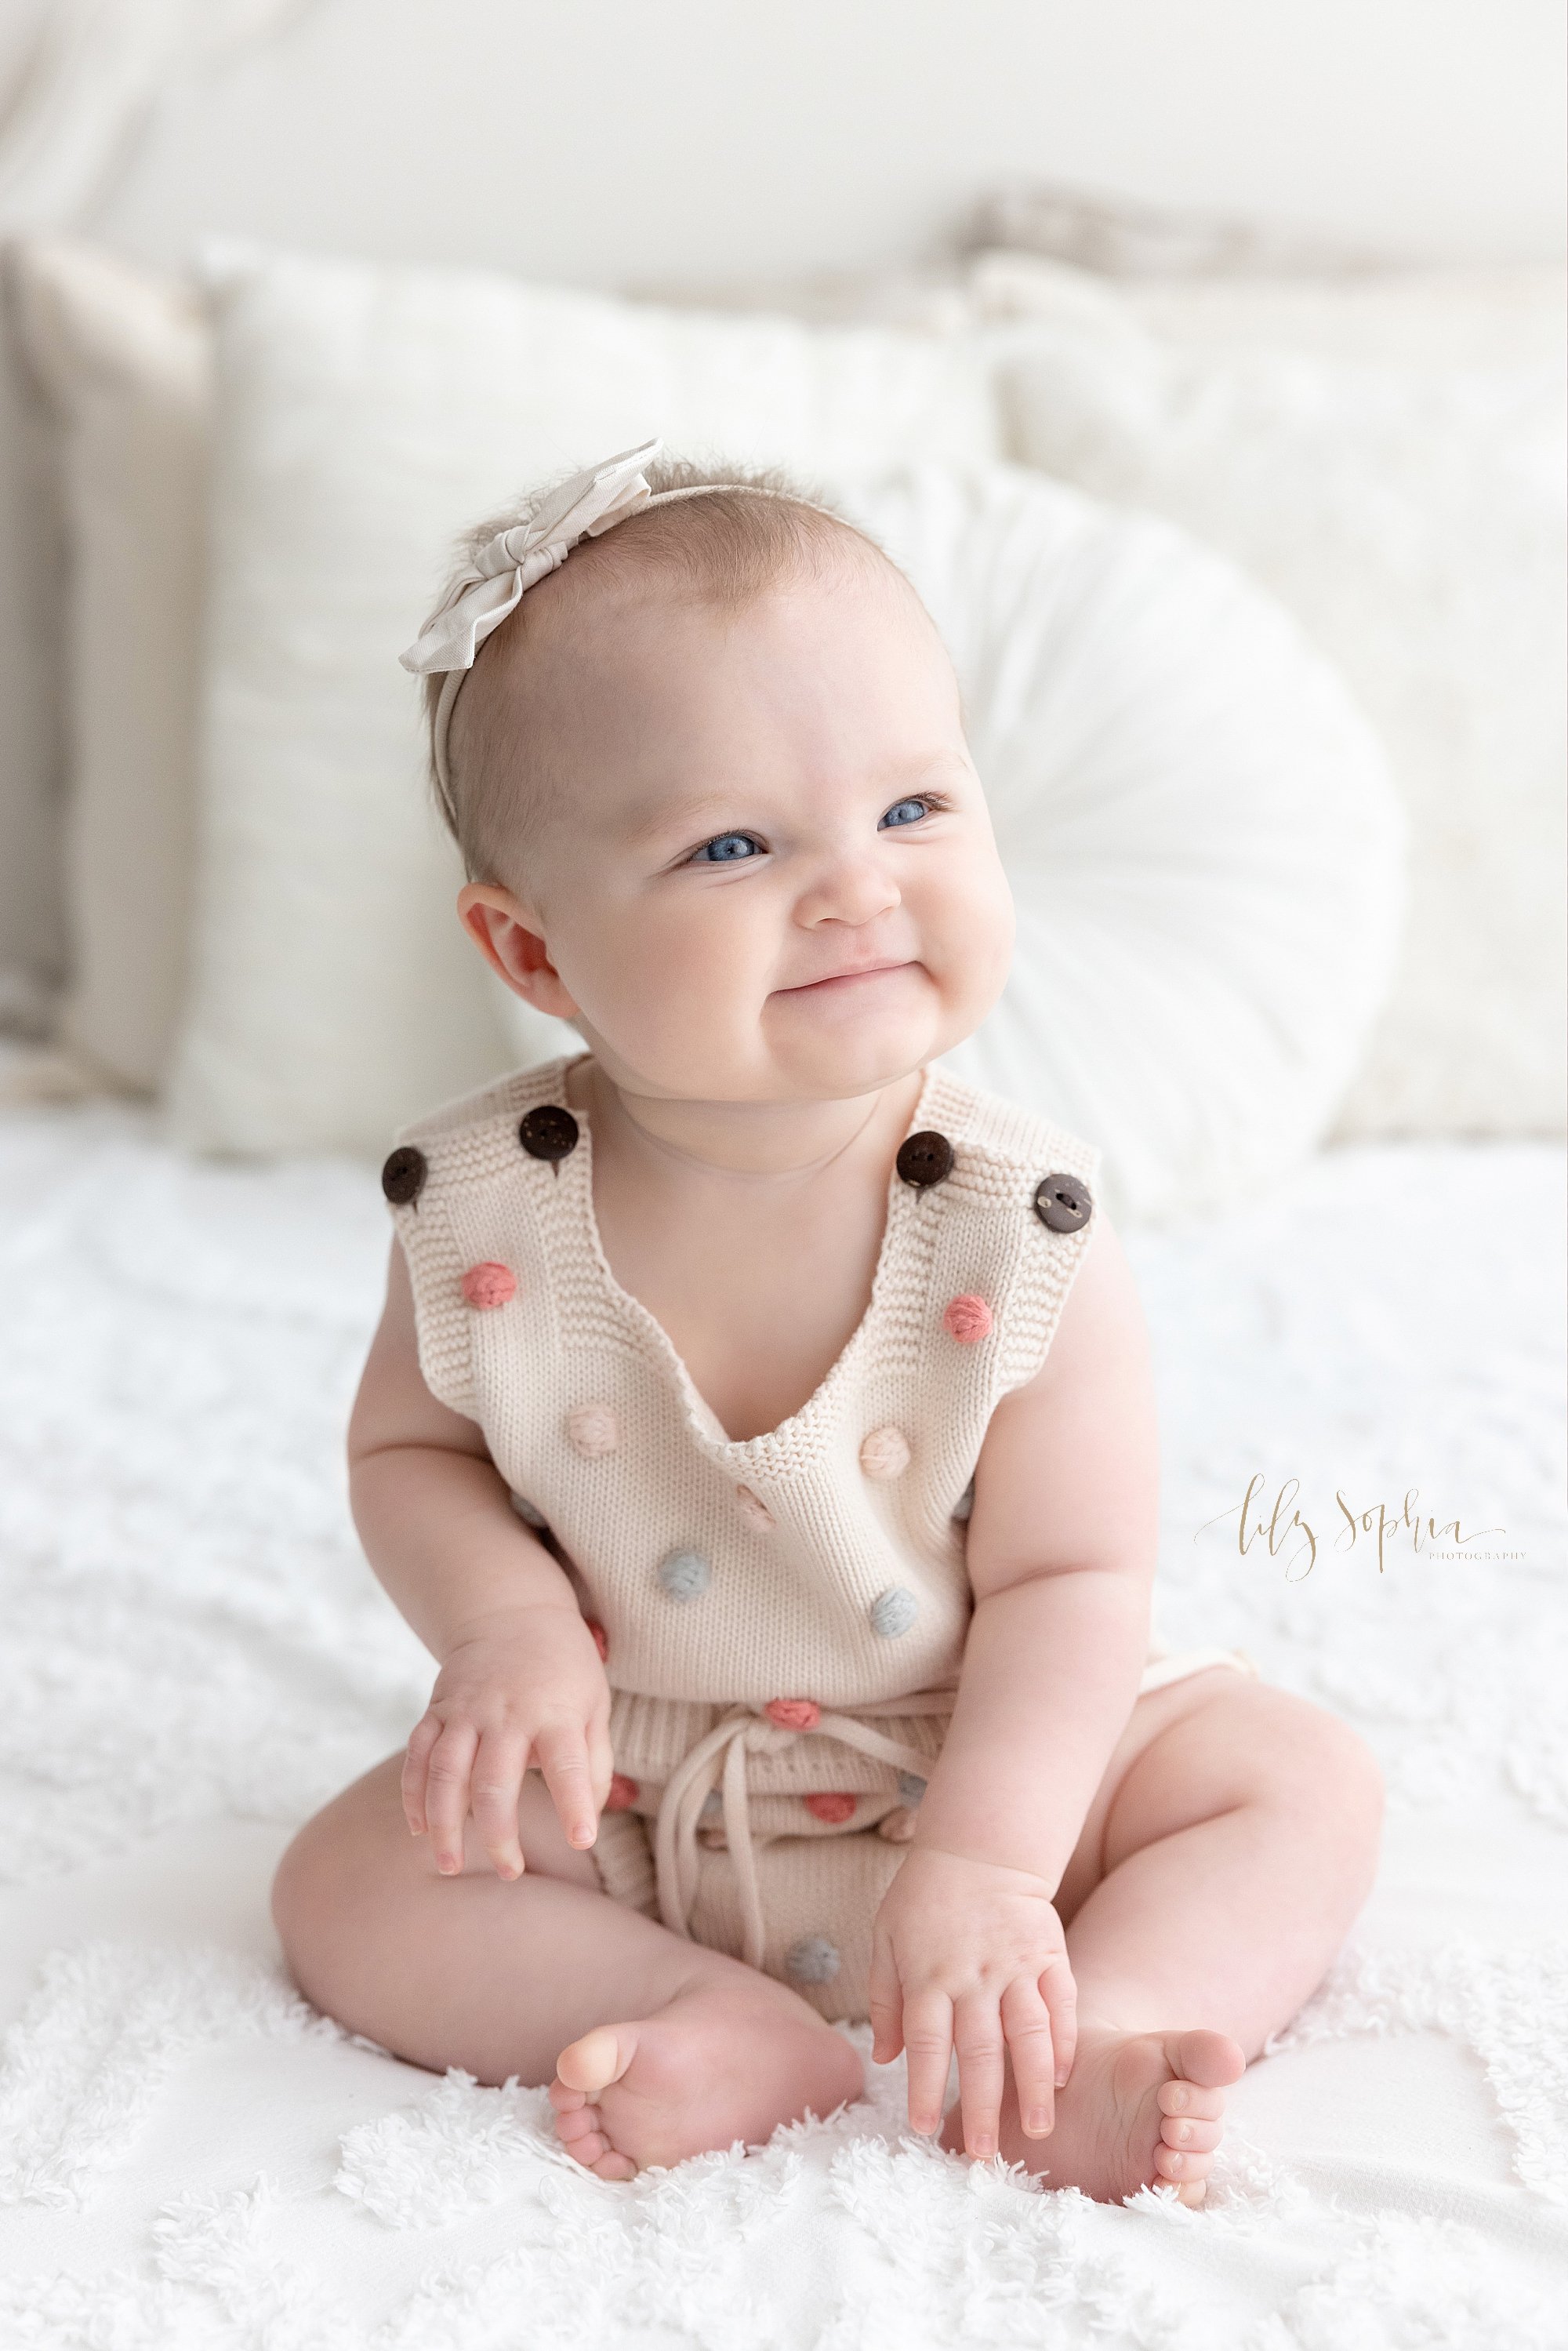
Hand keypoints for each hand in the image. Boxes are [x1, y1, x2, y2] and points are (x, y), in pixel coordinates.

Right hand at [402, 1604, 612, 1878]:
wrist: (512, 1611)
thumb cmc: (564, 1669)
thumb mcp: (595, 1705)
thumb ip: (596, 1763)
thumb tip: (590, 1817)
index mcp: (556, 1712)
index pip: (568, 1763)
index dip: (575, 1803)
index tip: (582, 1840)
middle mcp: (507, 1712)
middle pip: (495, 1779)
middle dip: (498, 1833)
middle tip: (509, 1872)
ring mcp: (466, 1710)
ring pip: (446, 1772)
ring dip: (444, 1822)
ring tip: (449, 1864)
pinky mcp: (437, 1710)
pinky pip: (418, 1756)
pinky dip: (414, 1794)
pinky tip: (419, 1828)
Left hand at [869, 1845, 1077, 2157]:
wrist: (980, 1848)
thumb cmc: (924, 1897)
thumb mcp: (885, 1938)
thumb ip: (884, 1999)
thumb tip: (883, 2058)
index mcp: (929, 1976)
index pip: (927, 2045)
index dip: (926, 2090)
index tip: (925, 2130)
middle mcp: (973, 1976)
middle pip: (979, 2051)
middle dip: (982, 2107)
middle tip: (985, 2155)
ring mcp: (1016, 1967)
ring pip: (1029, 2034)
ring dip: (1034, 2085)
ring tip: (1039, 2129)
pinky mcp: (1048, 1957)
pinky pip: (1061, 2005)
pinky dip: (1065, 2043)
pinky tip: (1064, 2076)